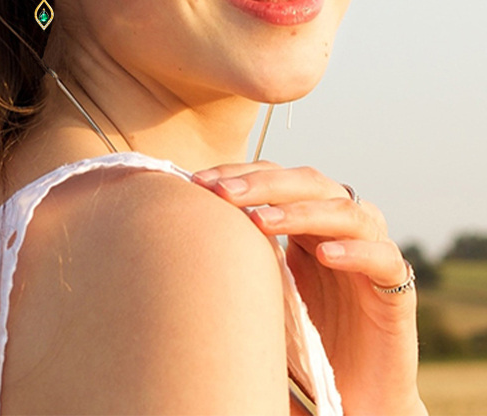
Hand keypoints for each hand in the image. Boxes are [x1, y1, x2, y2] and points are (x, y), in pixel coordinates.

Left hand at [193, 161, 427, 415]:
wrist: (353, 396)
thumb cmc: (301, 341)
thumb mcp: (260, 291)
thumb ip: (237, 259)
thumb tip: (171, 234)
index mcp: (304, 219)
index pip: (273, 176)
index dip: (238, 173)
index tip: (197, 182)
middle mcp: (337, 226)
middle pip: (308, 181)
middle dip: (262, 183)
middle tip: (222, 193)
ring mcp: (370, 250)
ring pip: (346, 209)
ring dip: (300, 211)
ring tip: (259, 222)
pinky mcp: (396, 288)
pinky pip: (383, 257)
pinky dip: (356, 250)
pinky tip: (325, 255)